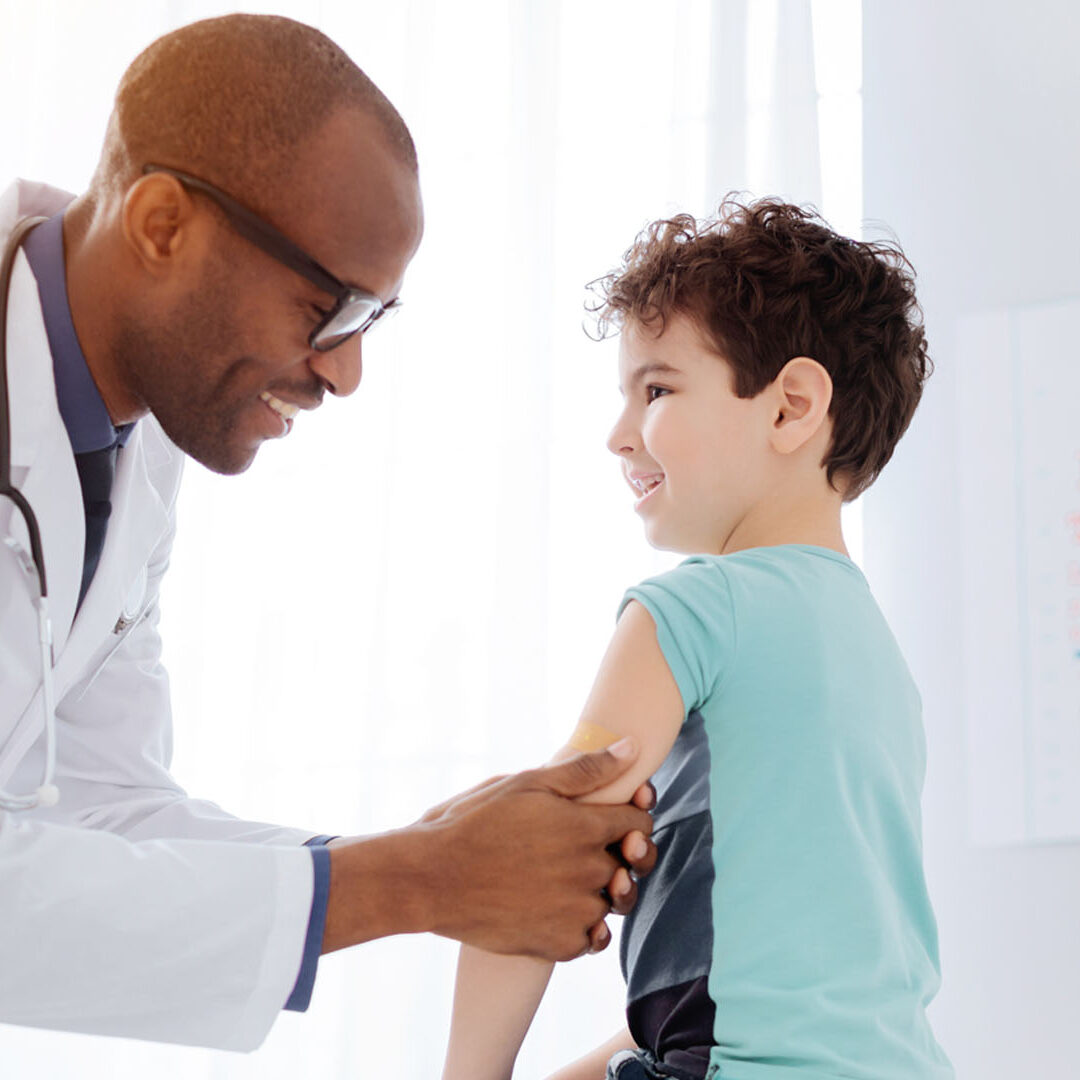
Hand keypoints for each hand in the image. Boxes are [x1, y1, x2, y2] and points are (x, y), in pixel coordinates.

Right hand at [419, 741, 655, 960]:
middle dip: (617, 852)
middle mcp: (589, 871)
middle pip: (630, 862)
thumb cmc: (474, 822)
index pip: (639, 821)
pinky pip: (591, 938)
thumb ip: (585, 769)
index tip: (611, 815)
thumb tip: (632, 749)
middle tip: (580, 847)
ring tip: (565, 877)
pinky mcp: (559, 944)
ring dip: (600, 889)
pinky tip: (556, 907)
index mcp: (586, 827)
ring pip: (613, 901)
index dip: (630, 815)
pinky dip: (581, 925)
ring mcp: (576, 912)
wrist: (430, 878)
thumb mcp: (526, 783)